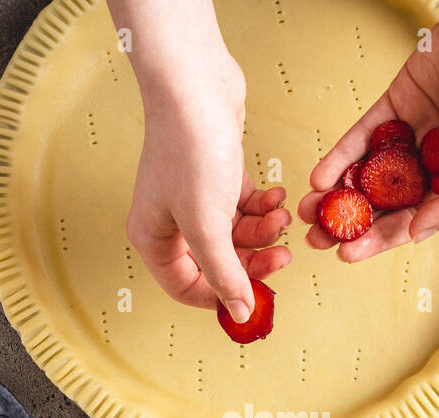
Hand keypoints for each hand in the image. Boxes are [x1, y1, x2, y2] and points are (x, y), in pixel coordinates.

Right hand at [113, 0, 290, 321]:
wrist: (194, 84)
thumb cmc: (190, 151)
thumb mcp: (207, 225)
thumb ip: (225, 274)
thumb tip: (241, 313)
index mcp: (155, 239)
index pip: (188, 288)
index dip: (223, 297)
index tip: (257, 298)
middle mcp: (170, 222)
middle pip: (218, 264)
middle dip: (253, 261)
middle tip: (283, 258)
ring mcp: (193, 199)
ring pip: (236, 236)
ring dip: (264, 231)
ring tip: (281, 217)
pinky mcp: (216, 176)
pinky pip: (244, 208)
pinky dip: (263, 207)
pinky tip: (277, 196)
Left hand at [298, 0, 438, 261]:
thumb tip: (415, 231)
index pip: (410, 220)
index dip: (379, 239)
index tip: (348, 254)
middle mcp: (432, 163)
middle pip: (383, 202)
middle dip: (349, 222)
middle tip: (317, 240)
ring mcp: (411, 134)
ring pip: (367, 172)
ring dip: (337, 194)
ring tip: (309, 213)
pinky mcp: (395, 104)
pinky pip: (362, 137)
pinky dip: (340, 157)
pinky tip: (320, 178)